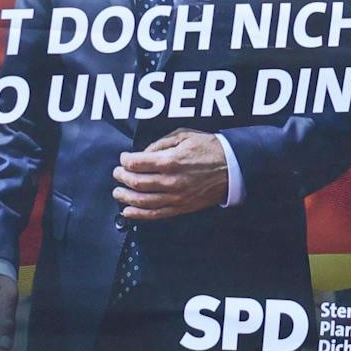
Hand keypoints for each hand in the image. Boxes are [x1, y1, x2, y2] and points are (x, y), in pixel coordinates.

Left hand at [113, 129, 228, 220]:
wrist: (233, 167)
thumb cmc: (209, 148)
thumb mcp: (184, 136)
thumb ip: (160, 144)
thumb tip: (143, 154)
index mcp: (171, 160)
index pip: (137, 163)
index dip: (125, 160)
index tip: (123, 158)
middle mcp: (172, 181)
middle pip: (137, 182)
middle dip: (122, 177)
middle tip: (117, 173)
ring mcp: (176, 197)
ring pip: (143, 201)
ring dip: (126, 197)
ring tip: (117, 192)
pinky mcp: (181, 208)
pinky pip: (156, 214)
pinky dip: (139, 215)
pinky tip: (127, 212)